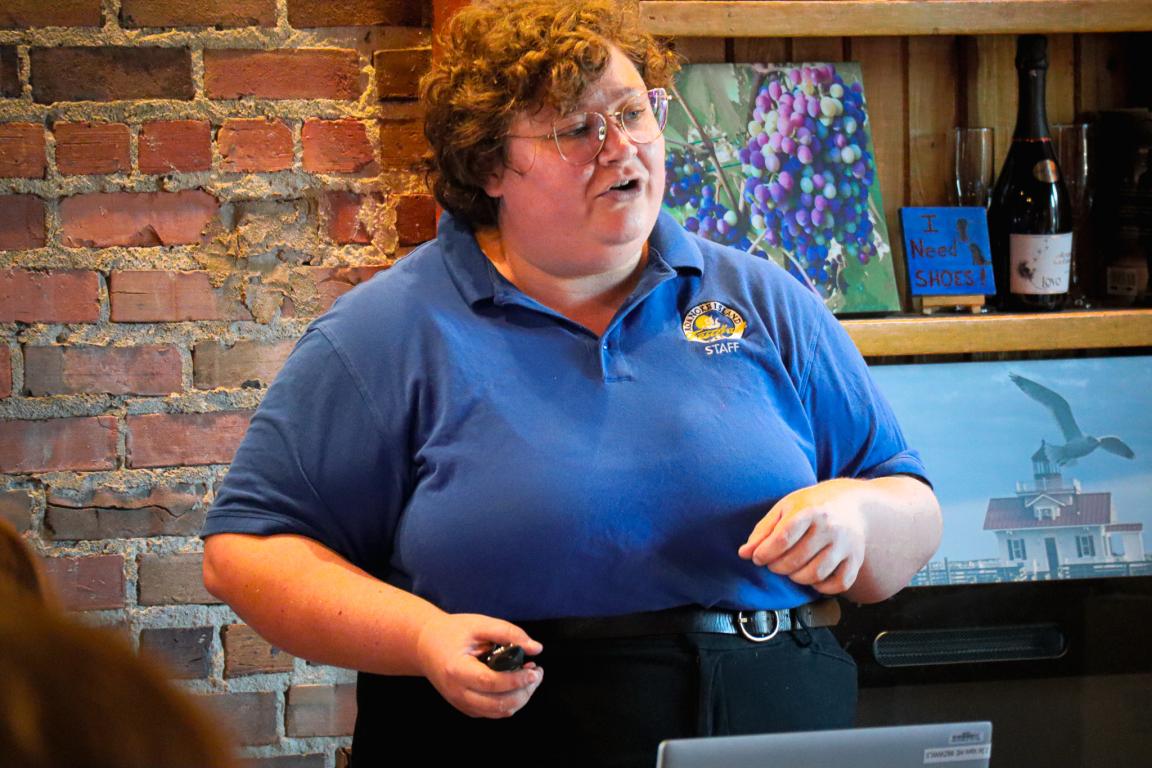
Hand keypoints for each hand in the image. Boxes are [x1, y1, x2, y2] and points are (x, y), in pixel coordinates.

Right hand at [415, 612, 543, 717]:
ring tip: (530, 678)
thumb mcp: (479, 624)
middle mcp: (457, 692)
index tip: (534, 670)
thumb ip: (508, 633)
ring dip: (520, 698)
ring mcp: (460, 703)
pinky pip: (493, 713)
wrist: (425, 645)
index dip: (516, 680)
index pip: (491, 683)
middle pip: (497, 704)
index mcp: (457, 670)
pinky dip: (510, 702)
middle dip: (524, 691)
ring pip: (498, 712)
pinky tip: (517, 685)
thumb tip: (536, 648)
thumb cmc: (453, 632)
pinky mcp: (465, 707)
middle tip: (537, 673)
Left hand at [737, 478, 868, 594]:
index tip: (757, 558)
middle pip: (796, 560)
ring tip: (790, 569)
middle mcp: (830, 528)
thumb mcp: (785, 508)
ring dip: (796, 578)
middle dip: (777, 567)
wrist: (852, 505)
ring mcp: (845, 545)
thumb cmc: (812, 506)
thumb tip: (744, 554)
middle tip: (773, 563)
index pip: (783, 538)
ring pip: (815, 574)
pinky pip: (839, 584)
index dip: (765, 553)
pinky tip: (812, 577)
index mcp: (809, 511)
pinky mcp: (855, 560)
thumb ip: (763, 531)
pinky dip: (822, 587)